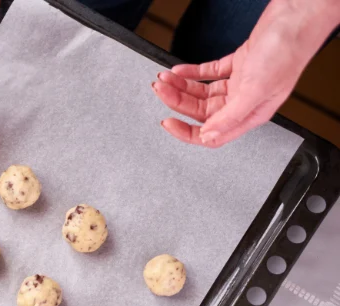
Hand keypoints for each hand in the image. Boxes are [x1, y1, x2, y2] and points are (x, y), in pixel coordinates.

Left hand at [152, 0, 339, 147]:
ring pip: (202, 92)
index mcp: (250, 113)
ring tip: (165, 79)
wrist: (297, 16)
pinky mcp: (238, 63)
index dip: (187, 132)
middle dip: (178, 101)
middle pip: (202, 111)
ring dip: (181, 87)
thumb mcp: (256, 89)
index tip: (167, 123)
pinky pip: (209, 73)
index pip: (212, 134)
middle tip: (160, 90)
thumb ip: (231, 116)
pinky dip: (192, 72)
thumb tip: (208, 136)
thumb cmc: (287, 51)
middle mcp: (244, 100)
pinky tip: (180, 71)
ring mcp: (241, 81)